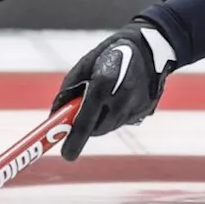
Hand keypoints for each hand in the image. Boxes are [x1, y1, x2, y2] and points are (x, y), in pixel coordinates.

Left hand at [51, 19, 177, 160]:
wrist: (149, 48)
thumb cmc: (108, 54)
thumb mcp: (83, 66)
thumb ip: (68, 91)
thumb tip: (55, 117)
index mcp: (103, 84)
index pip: (86, 121)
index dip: (75, 140)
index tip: (66, 155)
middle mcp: (122, 98)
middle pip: (98, 129)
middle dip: (86, 128)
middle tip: (80, 118)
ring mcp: (136, 105)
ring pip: (111, 126)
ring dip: (101, 120)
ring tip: (103, 99)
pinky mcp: (146, 110)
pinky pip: (123, 121)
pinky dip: (115, 115)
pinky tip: (118, 98)